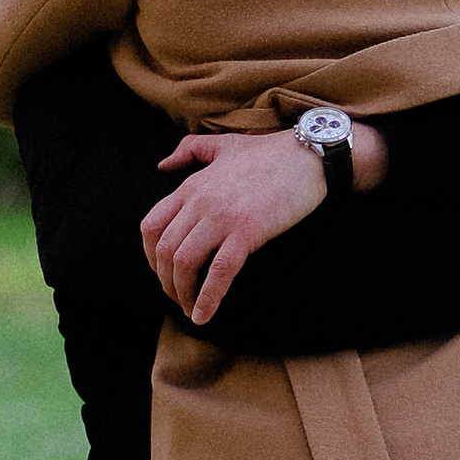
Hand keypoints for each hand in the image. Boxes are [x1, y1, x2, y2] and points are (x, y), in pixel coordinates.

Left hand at [143, 123, 386, 326]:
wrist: (308, 155)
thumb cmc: (270, 152)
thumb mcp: (223, 144)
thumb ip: (189, 149)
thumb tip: (162, 165)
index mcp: (191, 186)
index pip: (151, 226)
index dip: (150, 257)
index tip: (163, 273)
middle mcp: (199, 202)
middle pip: (164, 251)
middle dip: (167, 282)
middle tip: (178, 298)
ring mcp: (222, 217)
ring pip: (185, 263)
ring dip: (183, 293)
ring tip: (190, 310)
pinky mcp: (247, 231)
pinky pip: (219, 271)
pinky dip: (208, 298)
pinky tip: (205, 316)